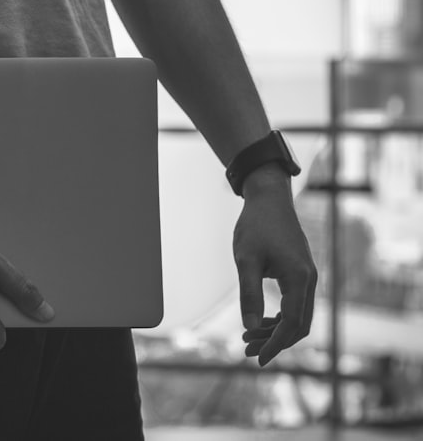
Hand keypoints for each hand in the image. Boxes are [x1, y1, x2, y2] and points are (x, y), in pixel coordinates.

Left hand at [234, 166, 317, 365]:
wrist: (269, 199)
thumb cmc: (255, 226)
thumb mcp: (246, 260)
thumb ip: (249, 293)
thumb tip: (251, 327)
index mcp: (299, 278)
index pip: (292, 323)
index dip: (275, 344)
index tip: (257, 357)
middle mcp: (310, 280)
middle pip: (299, 324)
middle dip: (274, 341)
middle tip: (247, 351)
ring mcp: (307, 276)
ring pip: (298, 315)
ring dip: (275, 330)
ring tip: (247, 339)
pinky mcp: (301, 273)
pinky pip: (296, 304)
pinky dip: (280, 317)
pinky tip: (261, 321)